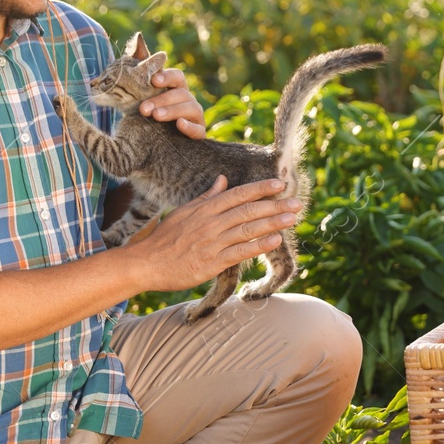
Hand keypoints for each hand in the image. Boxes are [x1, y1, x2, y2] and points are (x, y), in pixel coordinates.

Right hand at [128, 176, 299, 290]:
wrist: (147, 263)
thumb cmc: (165, 238)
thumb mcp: (184, 211)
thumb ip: (206, 197)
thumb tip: (223, 180)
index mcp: (205, 209)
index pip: (237, 194)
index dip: (260, 189)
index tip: (280, 184)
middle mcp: (211, 222)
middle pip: (247, 211)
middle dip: (274, 205)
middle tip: (297, 202)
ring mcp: (213, 242)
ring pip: (248, 229)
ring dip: (272, 223)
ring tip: (293, 218)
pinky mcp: (212, 262)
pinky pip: (240, 252)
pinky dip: (259, 245)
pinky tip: (275, 240)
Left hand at [140, 68, 205, 139]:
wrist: (152, 143)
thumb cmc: (147, 114)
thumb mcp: (140, 94)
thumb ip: (141, 69)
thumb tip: (138, 39)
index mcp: (176, 89)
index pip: (177, 77)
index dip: (167, 77)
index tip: (153, 80)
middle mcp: (188, 101)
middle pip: (181, 93)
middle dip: (162, 99)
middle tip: (144, 108)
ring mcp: (195, 117)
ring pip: (191, 108)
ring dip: (173, 110)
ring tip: (156, 116)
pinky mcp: (198, 134)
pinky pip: (198, 130)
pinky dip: (190, 126)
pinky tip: (179, 124)